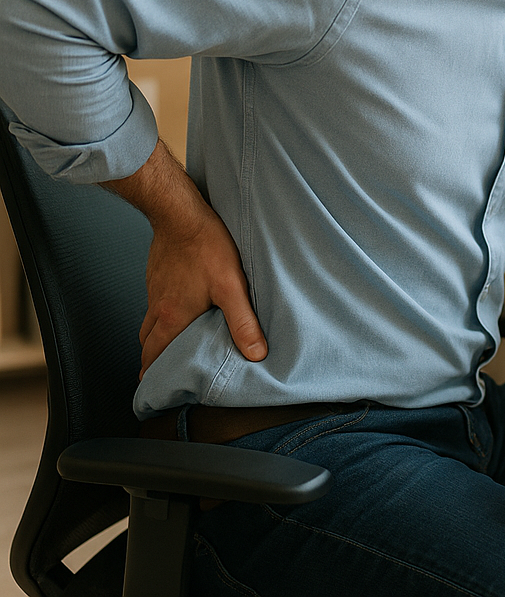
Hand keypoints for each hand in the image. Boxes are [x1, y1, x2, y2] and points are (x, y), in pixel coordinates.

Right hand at [104, 139, 266, 377]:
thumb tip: (256, 354)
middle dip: (151, 361)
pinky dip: (160, 313)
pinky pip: (153, 301)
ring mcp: (154, 288)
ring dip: (154, 337)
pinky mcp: (157, 273)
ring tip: (167, 345)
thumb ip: (243, 322)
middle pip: (147, 342)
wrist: (180, 212)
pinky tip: (176, 307)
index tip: (149, 392)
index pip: (154, 355)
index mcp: (172, 316)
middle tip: (157, 374)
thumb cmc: (206, 247)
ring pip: (148, 322)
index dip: (152, 376)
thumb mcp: (232, 286)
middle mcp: (157, 306)